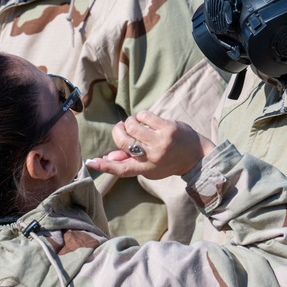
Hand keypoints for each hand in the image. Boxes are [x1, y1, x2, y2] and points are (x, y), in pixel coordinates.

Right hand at [85, 111, 214, 179]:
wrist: (196, 155)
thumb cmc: (168, 161)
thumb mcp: (149, 168)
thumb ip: (128, 162)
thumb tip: (106, 158)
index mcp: (145, 169)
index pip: (121, 170)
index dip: (104, 167)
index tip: (91, 162)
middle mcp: (152, 157)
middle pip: (123, 141)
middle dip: (119, 131)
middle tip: (122, 129)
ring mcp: (161, 142)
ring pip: (132, 125)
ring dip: (130, 122)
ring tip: (137, 126)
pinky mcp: (168, 128)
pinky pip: (144, 116)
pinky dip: (141, 116)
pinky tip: (147, 121)